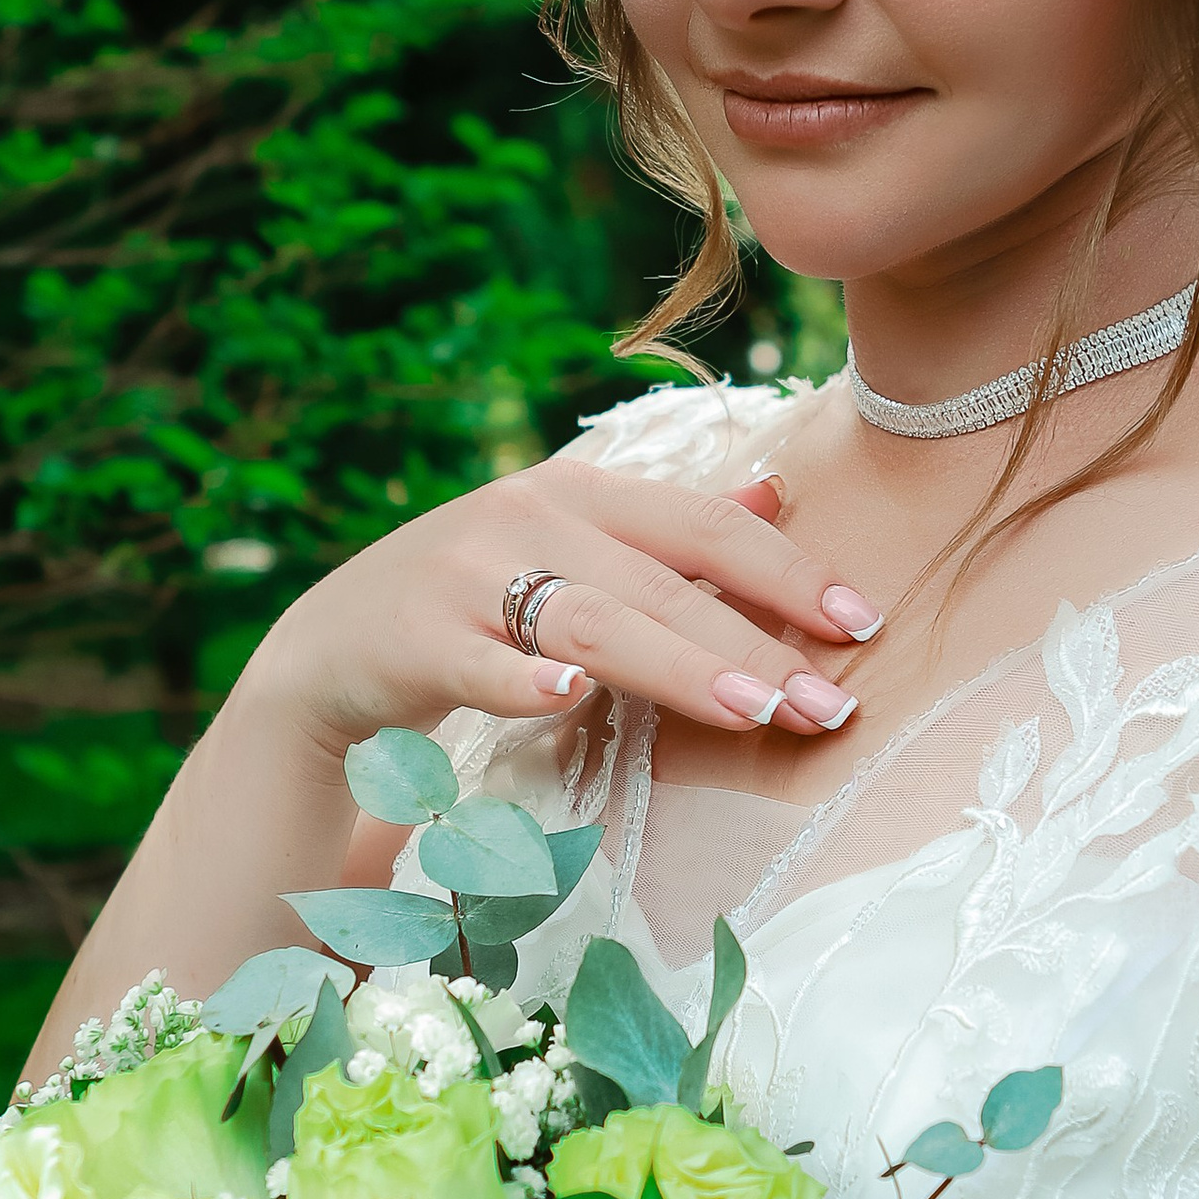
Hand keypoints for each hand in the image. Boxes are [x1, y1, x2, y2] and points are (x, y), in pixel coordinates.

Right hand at [243, 456, 883, 757]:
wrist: (337, 643)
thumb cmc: (482, 597)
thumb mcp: (575, 543)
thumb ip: (673, 523)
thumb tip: (778, 486)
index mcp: (584, 492)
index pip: (707, 525)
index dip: (788, 572)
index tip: (861, 623)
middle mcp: (532, 518)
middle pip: (663, 584)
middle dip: (755, 645)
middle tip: (829, 706)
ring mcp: (471, 577)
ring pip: (593, 622)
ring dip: (678, 667)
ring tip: (754, 712)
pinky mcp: (418, 639)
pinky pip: (481, 663)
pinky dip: (521, 679)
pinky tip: (566, 698)